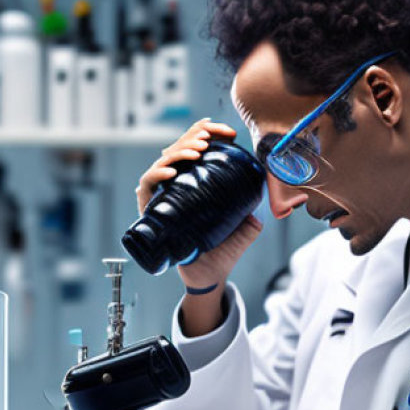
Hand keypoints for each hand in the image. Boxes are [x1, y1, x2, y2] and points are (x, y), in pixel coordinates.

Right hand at [135, 118, 260, 291]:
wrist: (206, 277)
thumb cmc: (221, 251)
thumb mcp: (243, 230)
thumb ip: (253, 220)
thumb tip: (262, 206)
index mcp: (194, 181)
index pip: (196, 147)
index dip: (207, 133)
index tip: (227, 133)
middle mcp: (175, 185)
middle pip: (178, 147)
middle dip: (194, 136)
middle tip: (210, 138)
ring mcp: (161, 196)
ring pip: (164, 160)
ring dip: (179, 150)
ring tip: (197, 150)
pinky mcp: (149, 209)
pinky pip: (147, 185)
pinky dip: (157, 174)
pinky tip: (172, 172)